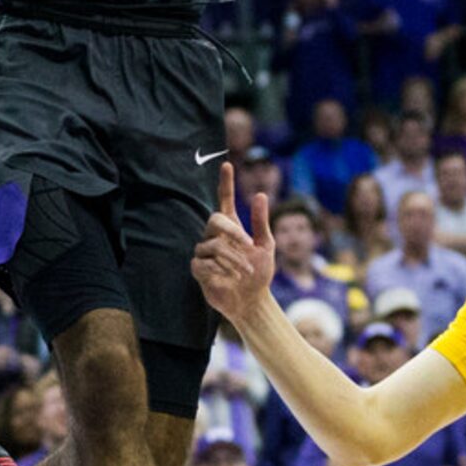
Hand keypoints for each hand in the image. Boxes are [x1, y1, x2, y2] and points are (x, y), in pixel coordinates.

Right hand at [192, 163, 273, 324]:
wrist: (252, 301)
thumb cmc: (259, 272)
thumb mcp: (266, 246)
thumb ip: (260, 222)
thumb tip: (259, 193)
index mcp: (232, 227)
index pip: (224, 200)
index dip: (225, 183)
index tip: (227, 164)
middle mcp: (216, 236)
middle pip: (215, 219)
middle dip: (233, 231)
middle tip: (249, 244)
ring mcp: (206, 252)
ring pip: (212, 245)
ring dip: (233, 258)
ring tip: (246, 271)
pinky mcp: (199, 269)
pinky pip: (203, 262)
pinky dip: (219, 269)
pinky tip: (228, 278)